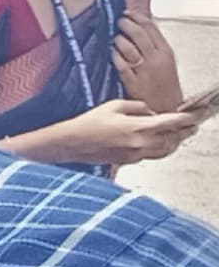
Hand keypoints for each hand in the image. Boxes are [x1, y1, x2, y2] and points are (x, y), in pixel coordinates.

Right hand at [51, 100, 198, 165]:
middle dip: (184, 132)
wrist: (71, 144)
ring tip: (181, 136)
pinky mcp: (129, 161)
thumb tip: (150, 112)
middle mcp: (139, 143)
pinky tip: (162, 143)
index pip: (170, 122)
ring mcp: (135, 154)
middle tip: (194, 126)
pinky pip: (152, 155)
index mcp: (137, 127)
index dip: (185, 118)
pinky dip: (161, 148)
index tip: (194, 115)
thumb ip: (137, 107)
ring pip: (164, 150)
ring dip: (174, 142)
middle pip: (172, 139)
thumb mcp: (114, 105)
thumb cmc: (88, 124)